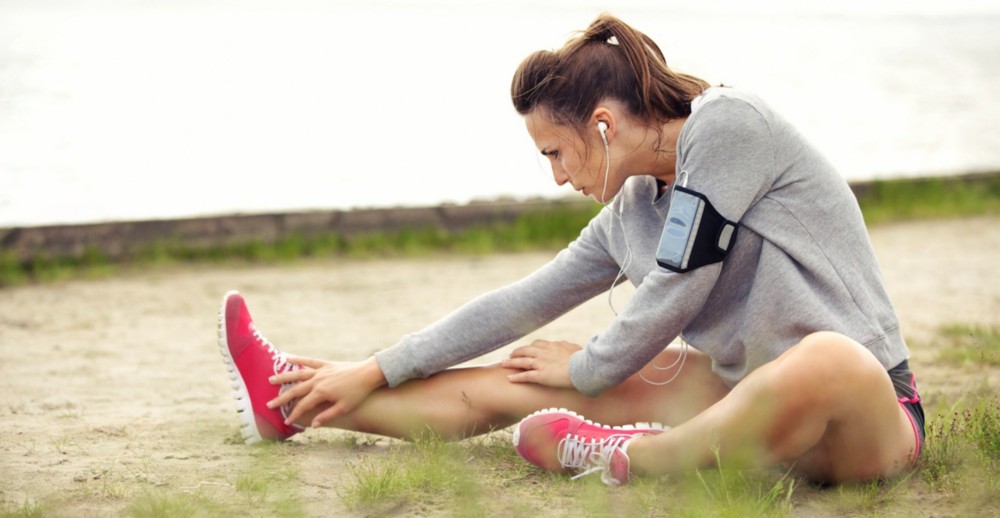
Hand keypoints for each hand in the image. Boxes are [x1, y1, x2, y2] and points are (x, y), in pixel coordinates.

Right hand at [267, 356, 386, 427]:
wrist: (368, 374)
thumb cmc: (357, 393)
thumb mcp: (344, 408)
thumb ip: (327, 416)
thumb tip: (312, 425)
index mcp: (321, 392)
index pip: (303, 405)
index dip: (294, 414)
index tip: (286, 421)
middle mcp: (317, 381)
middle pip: (295, 390)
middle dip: (282, 399)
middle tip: (269, 404)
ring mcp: (321, 371)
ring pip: (298, 374)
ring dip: (283, 377)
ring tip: (270, 380)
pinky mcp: (326, 364)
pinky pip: (309, 361)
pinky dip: (298, 359)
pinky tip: (287, 358)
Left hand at [502, 339, 579, 388]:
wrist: (583, 368)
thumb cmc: (582, 358)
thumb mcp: (574, 348)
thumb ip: (567, 346)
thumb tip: (565, 345)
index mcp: (552, 346)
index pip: (537, 344)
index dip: (530, 347)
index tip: (526, 349)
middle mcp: (544, 353)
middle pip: (526, 350)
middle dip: (516, 352)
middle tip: (510, 355)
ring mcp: (541, 364)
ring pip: (522, 361)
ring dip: (511, 363)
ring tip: (503, 364)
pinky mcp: (541, 376)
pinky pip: (526, 376)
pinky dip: (517, 377)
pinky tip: (509, 379)